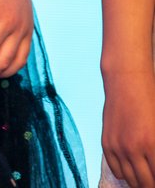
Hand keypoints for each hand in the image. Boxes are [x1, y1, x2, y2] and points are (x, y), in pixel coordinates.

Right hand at [102, 69, 154, 186]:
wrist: (126, 79)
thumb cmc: (150, 99)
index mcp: (152, 144)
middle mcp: (134, 149)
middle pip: (145, 183)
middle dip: (151, 183)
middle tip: (153, 179)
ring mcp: (118, 146)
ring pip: (130, 180)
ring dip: (139, 181)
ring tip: (144, 176)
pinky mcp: (107, 143)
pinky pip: (115, 170)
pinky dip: (124, 174)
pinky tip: (131, 168)